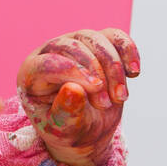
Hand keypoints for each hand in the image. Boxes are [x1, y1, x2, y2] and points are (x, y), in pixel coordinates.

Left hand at [16, 28, 139, 165]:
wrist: (86, 127)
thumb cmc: (68, 129)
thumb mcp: (64, 129)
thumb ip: (66, 112)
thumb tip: (74, 89)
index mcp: (31, 75)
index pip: (47, 63)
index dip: (73, 71)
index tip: (96, 89)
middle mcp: (48, 53)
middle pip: (72, 46)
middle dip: (97, 73)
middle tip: (108, 103)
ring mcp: (73, 44)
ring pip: (94, 39)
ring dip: (114, 66)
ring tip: (121, 97)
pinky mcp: (97, 44)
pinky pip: (114, 36)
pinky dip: (128, 49)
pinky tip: (134, 72)